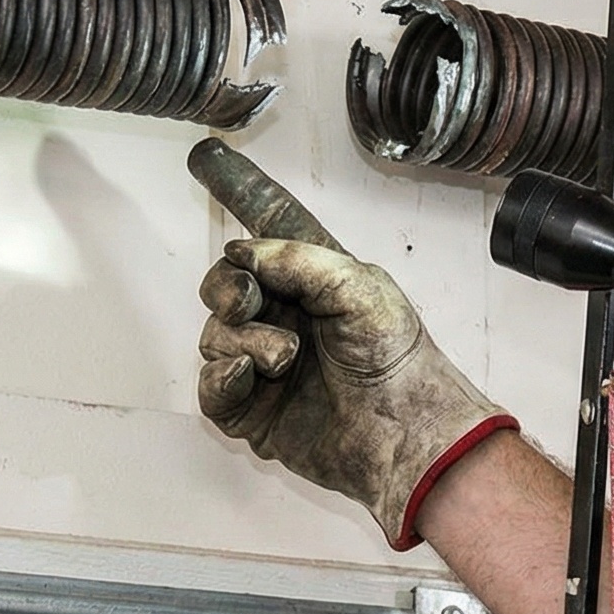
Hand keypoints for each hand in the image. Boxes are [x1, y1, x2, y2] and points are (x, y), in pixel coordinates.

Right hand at [197, 238, 513, 549]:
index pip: (264, 250)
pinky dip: (220, 379)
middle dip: (226, 290)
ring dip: (245, 342)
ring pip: (216, 339)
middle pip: (223, 291)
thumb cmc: (396, 361)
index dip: (240, 217)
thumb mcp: (361, 287)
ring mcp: (265, 369)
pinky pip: (210, 391)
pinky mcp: (253, 413)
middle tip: (246, 301)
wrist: (403, 432)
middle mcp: (285, 323)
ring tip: (285, 358)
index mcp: (311, 288)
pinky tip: (247, 375)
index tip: (212, 181)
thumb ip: (297, 260)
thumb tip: (241, 252)